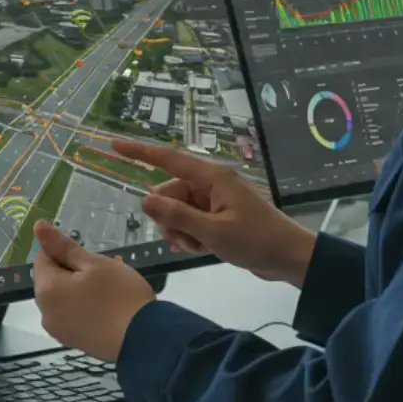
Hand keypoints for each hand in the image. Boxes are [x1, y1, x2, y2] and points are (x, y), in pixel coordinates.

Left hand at [31, 220, 154, 361]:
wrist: (143, 340)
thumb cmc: (120, 295)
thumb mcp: (95, 263)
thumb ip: (64, 246)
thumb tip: (37, 227)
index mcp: (46, 290)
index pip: (43, 257)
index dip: (64, 250)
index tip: (89, 256)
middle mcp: (45, 313)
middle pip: (50, 280)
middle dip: (71, 272)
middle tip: (102, 273)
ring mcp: (59, 332)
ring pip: (62, 299)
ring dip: (77, 290)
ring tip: (106, 291)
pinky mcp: (73, 343)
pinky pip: (71, 316)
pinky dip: (83, 308)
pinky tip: (105, 309)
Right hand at [113, 140, 316, 286]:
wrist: (288, 257)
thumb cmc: (255, 240)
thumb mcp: (213, 232)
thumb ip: (178, 216)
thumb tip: (145, 200)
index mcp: (212, 177)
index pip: (168, 159)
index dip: (140, 152)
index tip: (114, 144)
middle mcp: (210, 183)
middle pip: (169, 193)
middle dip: (169, 217)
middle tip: (186, 240)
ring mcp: (214, 199)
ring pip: (177, 210)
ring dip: (180, 230)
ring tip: (199, 246)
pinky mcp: (217, 215)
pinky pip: (189, 220)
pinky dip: (190, 235)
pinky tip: (203, 248)